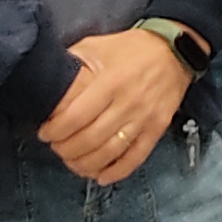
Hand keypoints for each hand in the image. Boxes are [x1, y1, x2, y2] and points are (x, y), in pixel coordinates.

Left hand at [39, 29, 192, 185]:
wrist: (176, 51)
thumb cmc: (132, 48)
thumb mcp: (97, 45)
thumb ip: (71, 61)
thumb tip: (46, 79)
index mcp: (110, 82)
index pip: (75, 117)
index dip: (55, 131)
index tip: (45, 133)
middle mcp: (128, 103)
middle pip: (90, 139)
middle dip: (66, 150)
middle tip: (56, 147)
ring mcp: (145, 118)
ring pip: (110, 152)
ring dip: (86, 164)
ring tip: (72, 162)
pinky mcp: (157, 128)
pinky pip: (136, 157)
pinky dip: (118, 172)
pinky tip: (101, 177)